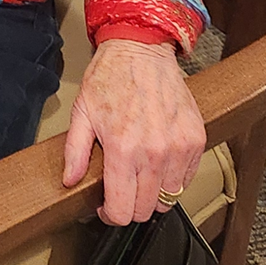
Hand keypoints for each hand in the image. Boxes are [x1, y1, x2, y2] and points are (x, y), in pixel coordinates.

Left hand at [61, 40, 205, 224]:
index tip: (106, 208)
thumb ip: (74, 151)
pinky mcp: (196, 141)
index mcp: (123, 150)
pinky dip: (173, 178)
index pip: (122, 210)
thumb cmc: (111, 76)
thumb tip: (69, 180)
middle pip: (145, 210)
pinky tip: (158, 161)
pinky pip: (187, 179)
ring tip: (139, 173)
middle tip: (120, 188)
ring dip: (152, 193)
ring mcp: (179, 149)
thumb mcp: (82, 111)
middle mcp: (155, 154)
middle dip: (129, 205)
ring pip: (169, 199)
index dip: (111, 216)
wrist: (142, 48)